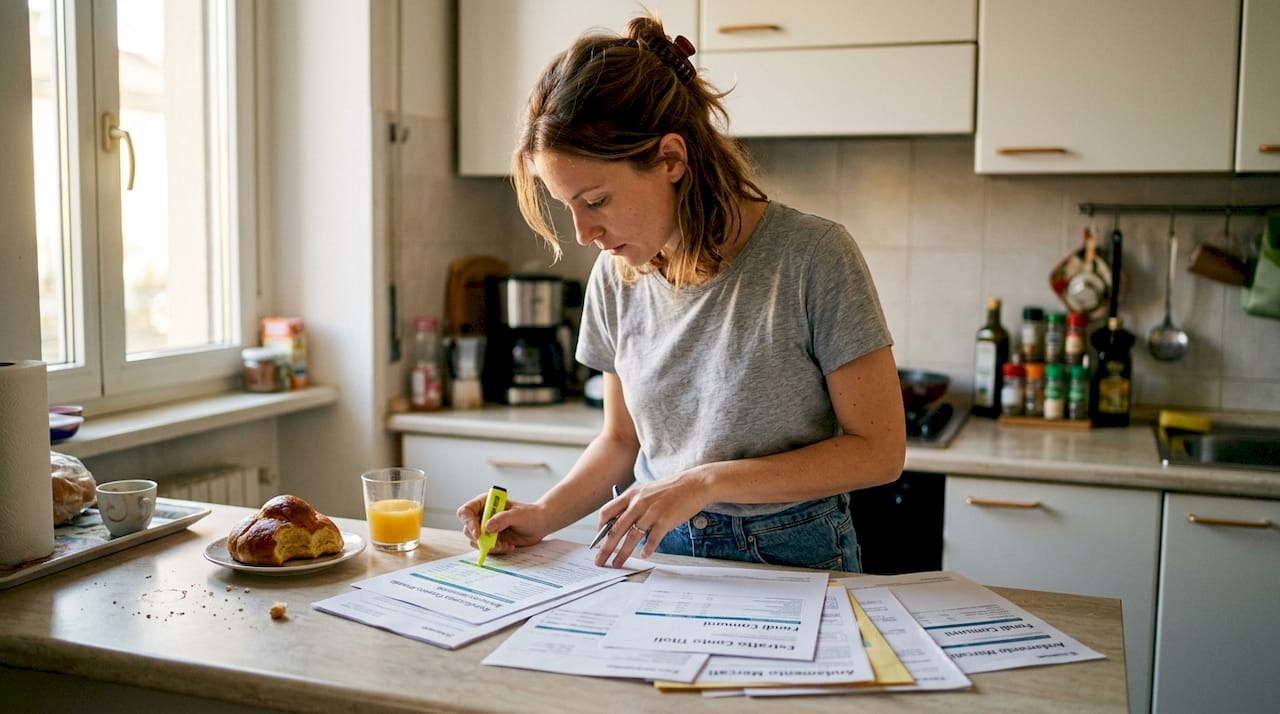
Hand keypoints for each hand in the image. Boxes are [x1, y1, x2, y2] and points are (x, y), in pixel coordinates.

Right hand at [456, 493, 548, 555]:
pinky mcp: (491, 539)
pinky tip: (508, 546)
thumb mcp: (518, 515)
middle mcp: (482, 516)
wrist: (539, 525)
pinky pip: (485, 548)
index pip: (466, 511)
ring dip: (489, 546)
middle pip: (467, 529)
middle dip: (480, 539)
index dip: (468, 523)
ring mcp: (486, 529)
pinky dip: (496, 550)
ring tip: (505, 544)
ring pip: (475, 541)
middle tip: (495, 543)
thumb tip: (487, 527)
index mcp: (485, 503)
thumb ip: (503, 519)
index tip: (479, 533)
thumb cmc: (530, 514)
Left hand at [593, 472, 708, 567]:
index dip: (599, 529)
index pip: (606, 512)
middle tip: (599, 560)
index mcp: (631, 495)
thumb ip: (632, 505)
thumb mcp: (646, 491)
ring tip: (617, 564)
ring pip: (631, 537)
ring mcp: (652, 512)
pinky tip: (643, 556)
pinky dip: (647, 549)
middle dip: (605, 548)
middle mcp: (638, 503)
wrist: (695, 484)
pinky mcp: (665, 520)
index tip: (598, 541)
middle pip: (615, 529)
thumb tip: (619, 524)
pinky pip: (652, 539)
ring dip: (622, 553)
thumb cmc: (670, 489)